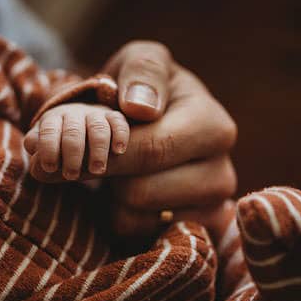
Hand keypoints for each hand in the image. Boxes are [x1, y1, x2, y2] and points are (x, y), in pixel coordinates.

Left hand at [26, 101, 129, 182]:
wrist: (84, 126)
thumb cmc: (60, 143)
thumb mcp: (45, 145)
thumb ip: (38, 149)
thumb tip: (35, 156)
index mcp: (53, 119)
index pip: (48, 129)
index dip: (48, 148)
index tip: (50, 167)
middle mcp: (74, 114)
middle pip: (73, 130)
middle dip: (72, 153)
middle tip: (71, 176)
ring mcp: (95, 115)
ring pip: (97, 127)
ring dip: (97, 149)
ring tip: (96, 170)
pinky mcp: (113, 118)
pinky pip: (118, 122)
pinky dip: (119, 135)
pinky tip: (118, 151)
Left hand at [102, 44, 237, 242]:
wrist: (153, 123)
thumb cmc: (145, 89)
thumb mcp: (141, 60)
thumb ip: (142, 71)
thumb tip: (140, 108)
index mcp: (214, 126)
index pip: (152, 149)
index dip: (107, 149)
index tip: (78, 144)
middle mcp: (223, 174)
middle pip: (140, 191)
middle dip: (106, 171)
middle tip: (92, 153)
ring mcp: (212, 212)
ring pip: (136, 218)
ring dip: (112, 194)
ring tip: (119, 166)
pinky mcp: (193, 239)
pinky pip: (139, 237)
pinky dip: (122, 215)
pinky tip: (129, 189)